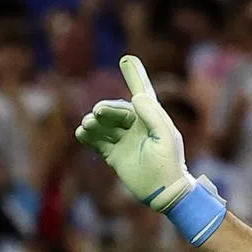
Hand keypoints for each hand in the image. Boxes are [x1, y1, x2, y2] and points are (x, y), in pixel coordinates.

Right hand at [75, 56, 195, 211]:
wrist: (164, 192)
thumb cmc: (169, 164)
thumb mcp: (165, 138)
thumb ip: (154, 115)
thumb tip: (136, 96)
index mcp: (152, 120)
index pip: (141, 94)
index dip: (134, 77)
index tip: (127, 59)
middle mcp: (137, 128)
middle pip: (116, 111)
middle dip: (105, 110)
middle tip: (98, 114)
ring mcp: (124, 141)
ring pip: (104, 125)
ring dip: (94, 122)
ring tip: (88, 125)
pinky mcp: (114, 155)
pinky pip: (97, 141)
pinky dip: (87, 136)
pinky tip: (82, 133)